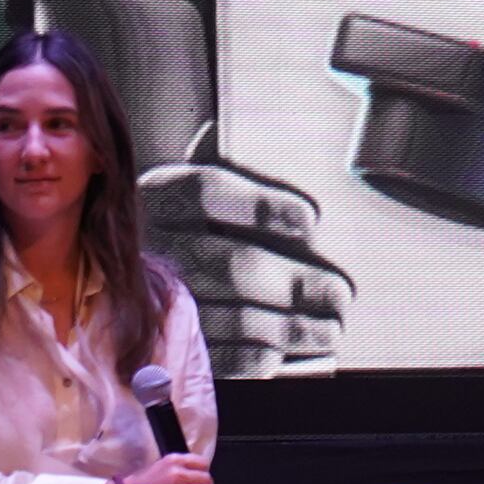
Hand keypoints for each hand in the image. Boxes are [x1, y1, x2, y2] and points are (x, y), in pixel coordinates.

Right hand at [147, 138, 350, 376]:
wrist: (143, 269)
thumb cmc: (209, 213)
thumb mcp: (217, 172)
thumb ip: (240, 157)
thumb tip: (281, 128)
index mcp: (162, 193)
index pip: (206, 192)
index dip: (261, 206)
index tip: (311, 220)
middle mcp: (155, 244)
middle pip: (231, 265)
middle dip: (295, 282)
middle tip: (340, 292)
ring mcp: (162, 295)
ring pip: (232, 315)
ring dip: (291, 326)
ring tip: (332, 325)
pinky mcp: (175, 340)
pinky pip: (220, 354)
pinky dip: (263, 356)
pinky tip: (294, 351)